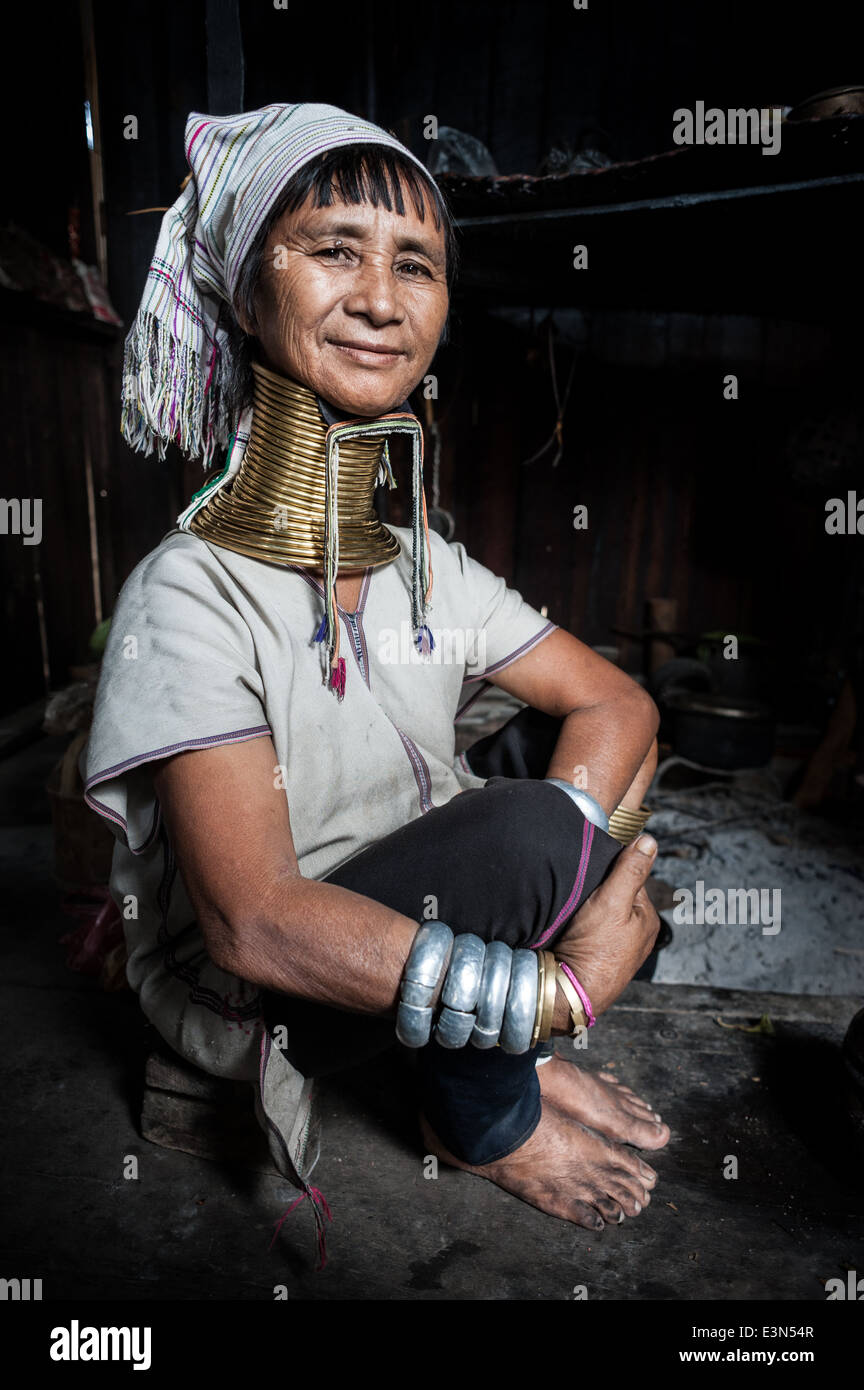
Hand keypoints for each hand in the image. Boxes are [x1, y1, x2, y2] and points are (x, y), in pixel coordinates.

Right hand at [554, 835, 660, 1017]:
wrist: (568, 993)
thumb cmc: (594, 950)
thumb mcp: (612, 901)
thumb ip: (630, 870)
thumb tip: (649, 840)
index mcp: (648, 920)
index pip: (630, 879)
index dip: (609, 872)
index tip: (591, 876)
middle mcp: (637, 936)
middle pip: (615, 897)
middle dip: (597, 892)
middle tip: (579, 898)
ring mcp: (618, 951)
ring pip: (600, 915)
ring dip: (586, 911)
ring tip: (573, 915)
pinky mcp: (598, 960)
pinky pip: (590, 933)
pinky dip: (580, 928)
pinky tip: (570, 931)